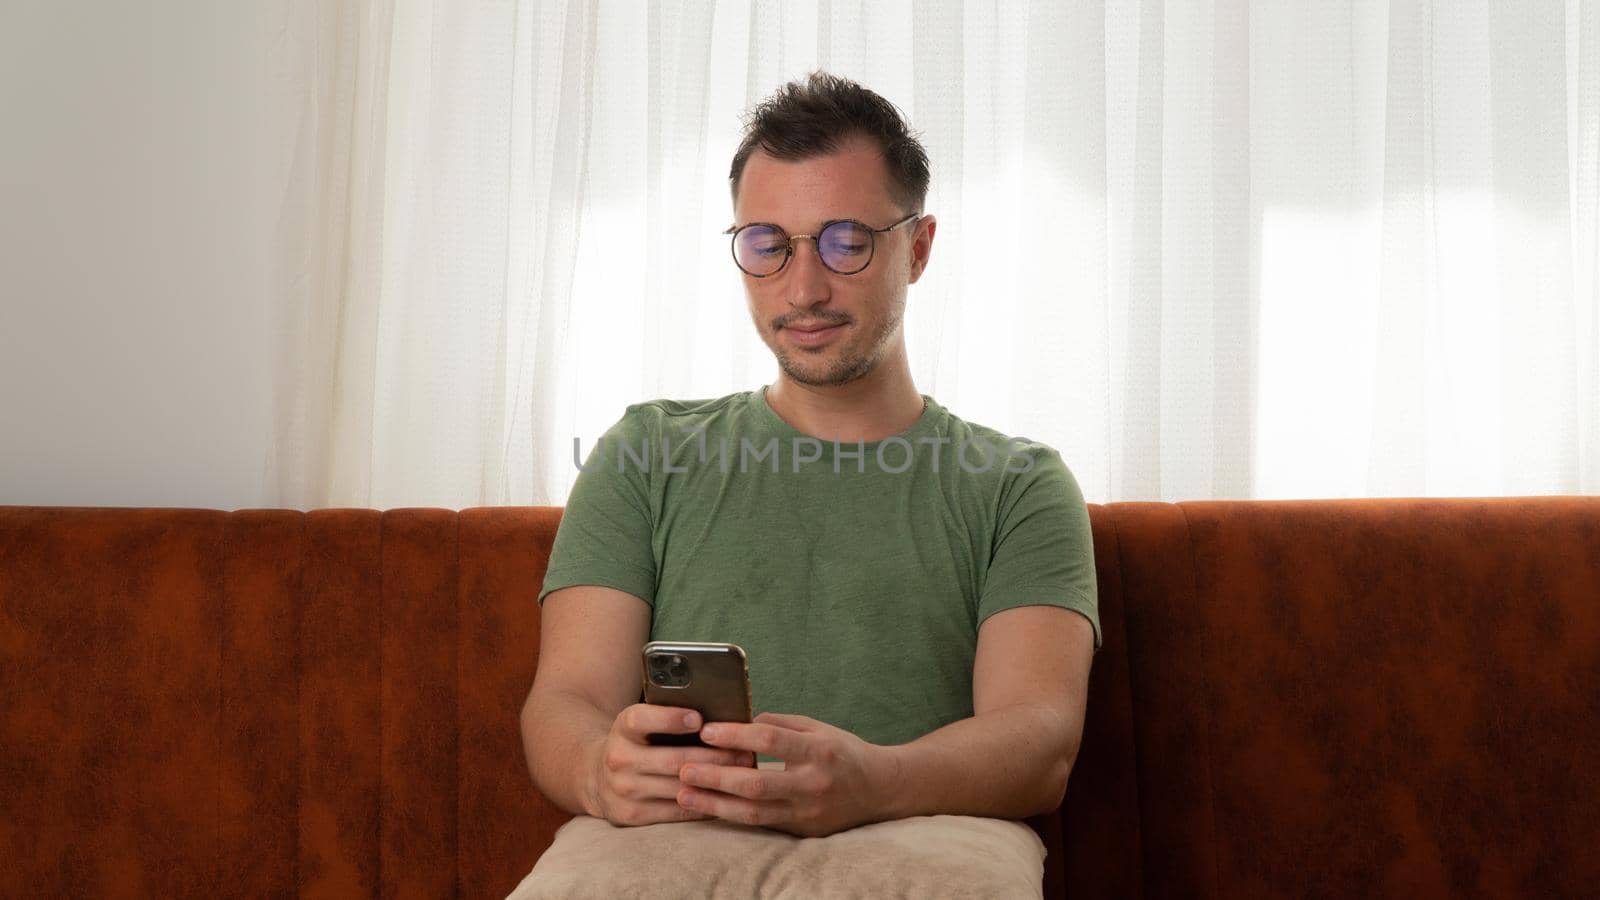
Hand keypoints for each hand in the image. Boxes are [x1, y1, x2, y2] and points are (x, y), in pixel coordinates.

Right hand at [586, 704, 756, 826]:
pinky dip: (704, 804)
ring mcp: (624, 789)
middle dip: (714, 758)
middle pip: (674, 760)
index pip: (643, 719)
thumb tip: (719, 716)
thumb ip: (669, 715)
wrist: (596, 777)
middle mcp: (620, 758)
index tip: (700, 719)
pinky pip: (676, 810)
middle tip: (745, 754)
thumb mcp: (641, 722)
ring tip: (742, 776)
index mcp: (623, 727)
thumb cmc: (636, 742)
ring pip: (679, 787)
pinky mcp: (632, 815)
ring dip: (715, 783)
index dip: (671, 719)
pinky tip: (724, 797)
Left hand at [675, 712, 899, 836]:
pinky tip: (709, 808)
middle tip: (683, 768)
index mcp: (819, 751)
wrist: (881, 790)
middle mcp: (813, 784)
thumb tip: (739, 722)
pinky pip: (761, 825)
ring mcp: (808, 812)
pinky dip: (732, 816)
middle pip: (756, 783)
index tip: (707, 731)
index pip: (770, 741)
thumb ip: (780, 724)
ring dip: (715, 804)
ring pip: (753, 812)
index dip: (736, 735)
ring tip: (684, 794)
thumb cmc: (844, 752)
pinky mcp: (803, 831)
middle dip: (715, 776)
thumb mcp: (818, 728)